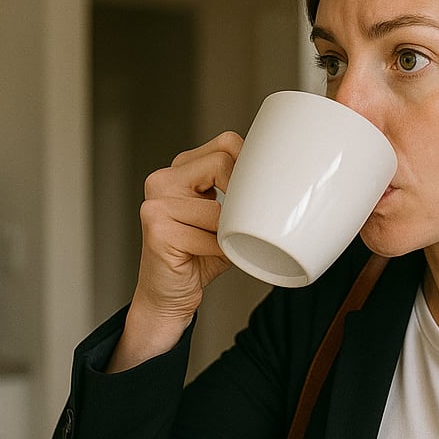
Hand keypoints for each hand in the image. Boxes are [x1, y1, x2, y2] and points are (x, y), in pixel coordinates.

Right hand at [107, 132, 241, 370]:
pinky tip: (203, 258)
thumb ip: (241, 197)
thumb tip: (282, 186)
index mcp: (179, 171)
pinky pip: (210, 237)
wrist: (168, 295)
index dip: (249, 166)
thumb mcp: (224, 220)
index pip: (226, 144)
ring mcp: (155, 203)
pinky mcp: (157, 229)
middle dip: (239, 199)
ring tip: (214, 246)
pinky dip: (218, 253)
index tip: (256, 192)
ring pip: (219, 209)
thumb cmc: (198, 256)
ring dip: (227, 235)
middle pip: (222, 164)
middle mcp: (162, 180)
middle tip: (237, 223)